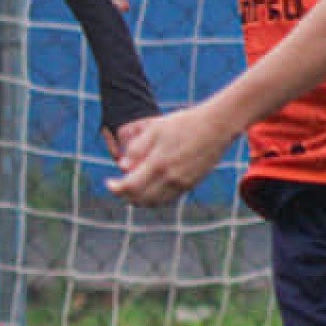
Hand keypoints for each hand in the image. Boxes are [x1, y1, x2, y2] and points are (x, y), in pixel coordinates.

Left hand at [105, 106, 233, 207]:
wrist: (217, 126)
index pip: (130, 187)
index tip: (109, 184)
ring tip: (131, 190)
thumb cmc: (184, 123)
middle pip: (141, 199)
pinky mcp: (191, 184)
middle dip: (126, 196)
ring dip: (140, 200)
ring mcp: (183, 183)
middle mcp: (171, 178)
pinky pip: (168, 199)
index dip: (116, 189)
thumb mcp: (155, 129)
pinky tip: (149, 189)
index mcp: (158, 163)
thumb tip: (123, 167)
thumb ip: (136, 148)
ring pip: (155, 203)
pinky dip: (155, 199)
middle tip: (118, 187)